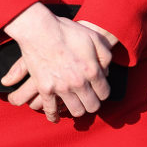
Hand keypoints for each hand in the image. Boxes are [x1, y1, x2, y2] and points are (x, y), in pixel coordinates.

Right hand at [0, 4, 113, 121]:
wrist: (39, 29)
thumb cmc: (67, 30)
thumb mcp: (93, 38)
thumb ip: (105, 55)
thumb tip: (107, 70)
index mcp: (93, 70)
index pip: (104, 93)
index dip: (102, 93)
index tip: (98, 91)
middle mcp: (79, 82)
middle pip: (92, 105)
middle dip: (92, 104)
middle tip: (89, 100)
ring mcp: (62, 87)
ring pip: (76, 111)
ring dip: (77, 110)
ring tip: (75, 105)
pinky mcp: (45, 89)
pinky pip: (51, 110)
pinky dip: (54, 116)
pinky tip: (56, 117)